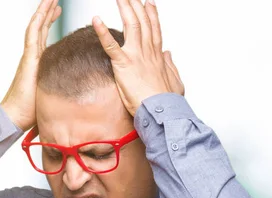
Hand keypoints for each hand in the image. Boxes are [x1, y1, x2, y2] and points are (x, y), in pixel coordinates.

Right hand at [1, 0, 60, 130]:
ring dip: (43, 11)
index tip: (57, 10)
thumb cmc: (32, 109)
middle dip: (47, 11)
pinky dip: (38, 22)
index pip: (44, 35)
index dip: (50, 21)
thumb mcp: (51, 93)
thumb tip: (76, 90)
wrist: (16, 116)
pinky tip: (43, 11)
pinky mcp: (28, 60)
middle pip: (40, 27)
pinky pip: (32, 36)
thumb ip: (60, 86)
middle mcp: (32, 56)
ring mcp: (29, 56)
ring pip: (36, 27)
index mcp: (37, 62)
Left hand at [92, 0, 184, 116]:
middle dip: (136, 5)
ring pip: (130, 25)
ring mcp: (136, 56)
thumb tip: (168, 53)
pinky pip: (111, 46)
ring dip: (124, 8)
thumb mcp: (175, 82)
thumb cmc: (168, 103)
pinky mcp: (124, 65)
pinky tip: (96, 19)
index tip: (148, 2)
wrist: (163, 112)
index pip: (154, 30)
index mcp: (158, 56)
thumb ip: (171, 66)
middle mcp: (148, 52)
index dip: (151, 14)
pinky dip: (102, 32)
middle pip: (142, 22)